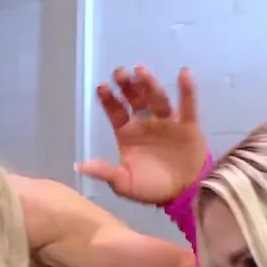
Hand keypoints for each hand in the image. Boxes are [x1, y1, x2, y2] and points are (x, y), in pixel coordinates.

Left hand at [77, 66, 209, 204]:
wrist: (184, 195)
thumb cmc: (151, 188)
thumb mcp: (123, 183)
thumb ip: (104, 172)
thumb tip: (78, 166)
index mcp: (127, 133)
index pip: (116, 111)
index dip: (109, 99)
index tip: (102, 87)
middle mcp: (145, 122)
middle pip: (135, 99)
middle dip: (127, 86)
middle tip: (119, 72)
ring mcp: (166, 121)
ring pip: (157, 98)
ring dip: (149, 84)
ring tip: (140, 70)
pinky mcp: (187, 125)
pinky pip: (187, 105)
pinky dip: (186, 90)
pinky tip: (184, 73)